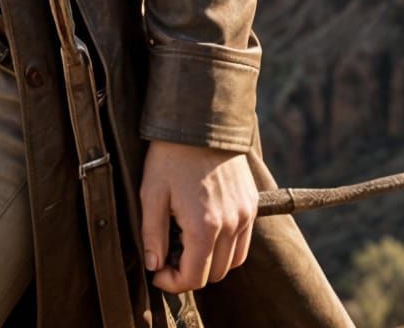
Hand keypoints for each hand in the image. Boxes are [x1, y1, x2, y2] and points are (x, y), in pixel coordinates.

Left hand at [140, 139, 256, 293]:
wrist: (199, 120)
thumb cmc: (171, 155)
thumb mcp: (152, 192)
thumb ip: (153, 234)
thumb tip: (154, 265)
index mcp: (203, 226)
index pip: (194, 277)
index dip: (173, 283)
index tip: (158, 273)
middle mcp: (230, 225)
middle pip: (215, 274)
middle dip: (191, 274)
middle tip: (170, 258)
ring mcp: (244, 214)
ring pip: (233, 262)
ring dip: (212, 263)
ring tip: (188, 245)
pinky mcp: (251, 203)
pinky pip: (244, 242)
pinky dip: (228, 247)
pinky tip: (209, 232)